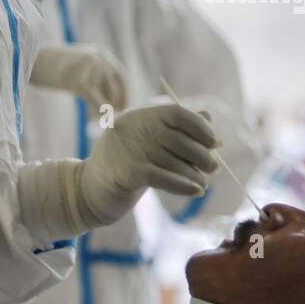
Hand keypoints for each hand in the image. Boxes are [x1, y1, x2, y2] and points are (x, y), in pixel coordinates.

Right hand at [29, 44, 126, 111]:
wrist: (30, 59)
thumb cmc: (54, 68)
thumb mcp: (79, 68)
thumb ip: (95, 78)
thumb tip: (111, 101)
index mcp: (100, 54)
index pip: (121, 76)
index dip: (125, 94)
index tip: (125, 109)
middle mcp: (98, 58)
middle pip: (117, 85)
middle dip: (118, 103)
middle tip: (115, 118)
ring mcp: (89, 67)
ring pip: (106, 93)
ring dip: (105, 109)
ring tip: (97, 118)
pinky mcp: (78, 79)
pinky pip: (94, 99)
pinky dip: (96, 110)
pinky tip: (92, 117)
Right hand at [73, 104, 218, 227]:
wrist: (89, 191)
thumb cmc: (126, 166)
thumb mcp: (151, 145)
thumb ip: (177, 132)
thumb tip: (211, 125)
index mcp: (139, 116)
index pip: (176, 113)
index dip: (199, 126)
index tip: (215, 142)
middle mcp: (132, 127)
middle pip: (178, 138)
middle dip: (201, 154)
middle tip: (213, 168)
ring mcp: (128, 149)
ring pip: (174, 161)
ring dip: (195, 174)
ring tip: (203, 184)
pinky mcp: (126, 172)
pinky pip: (164, 177)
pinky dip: (184, 185)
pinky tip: (196, 191)